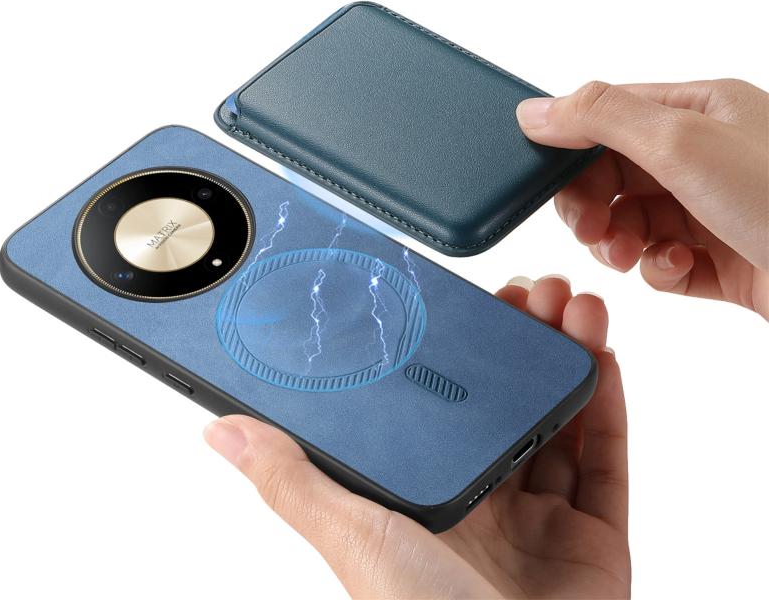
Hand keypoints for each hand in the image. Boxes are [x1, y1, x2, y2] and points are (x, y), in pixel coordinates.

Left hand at [204, 276, 629, 598]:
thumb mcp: (353, 537)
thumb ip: (294, 482)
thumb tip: (221, 431)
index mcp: (430, 498)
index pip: (448, 406)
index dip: (464, 351)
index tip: (475, 302)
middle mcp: (486, 503)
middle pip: (510, 405)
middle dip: (525, 341)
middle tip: (534, 291)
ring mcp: (543, 520)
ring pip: (561, 422)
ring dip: (569, 357)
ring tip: (572, 306)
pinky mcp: (595, 540)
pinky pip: (608, 463)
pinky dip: (609, 408)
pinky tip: (602, 358)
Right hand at [517, 80, 768, 319]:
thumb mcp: (683, 144)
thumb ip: (601, 119)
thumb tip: (535, 110)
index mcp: (700, 110)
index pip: (610, 115)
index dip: (574, 146)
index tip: (551, 178)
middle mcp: (705, 156)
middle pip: (614, 172)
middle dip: (594, 202)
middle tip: (592, 228)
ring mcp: (713, 209)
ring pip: (631, 219)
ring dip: (619, 240)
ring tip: (629, 254)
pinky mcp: (720, 260)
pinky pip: (661, 260)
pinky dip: (657, 268)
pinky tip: (678, 268)